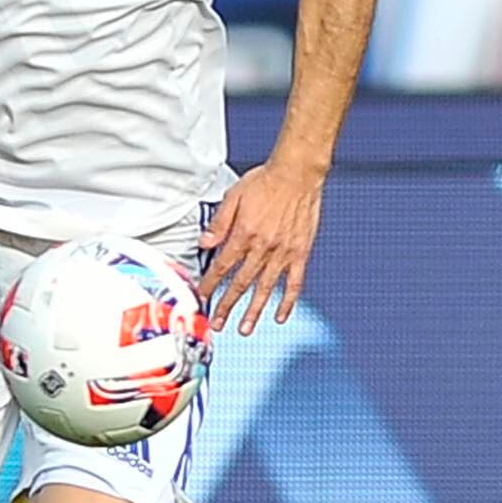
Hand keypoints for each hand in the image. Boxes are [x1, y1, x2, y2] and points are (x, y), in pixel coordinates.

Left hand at [197, 160, 325, 335]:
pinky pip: (294, 282)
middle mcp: (263, 247)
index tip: (201, 297)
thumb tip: (203, 243)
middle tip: (217, 324)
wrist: (298, 173)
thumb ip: (218, 223)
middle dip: (226, 306)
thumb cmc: (266, 181)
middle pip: (241, 283)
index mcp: (244, 234)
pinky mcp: (300, 252)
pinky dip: (287, 301)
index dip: (210, 284)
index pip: (222, 266)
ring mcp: (283, 252)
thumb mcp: (233, 197)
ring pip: (265, 289)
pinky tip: (280, 316)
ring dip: (253, 311)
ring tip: (244, 329)